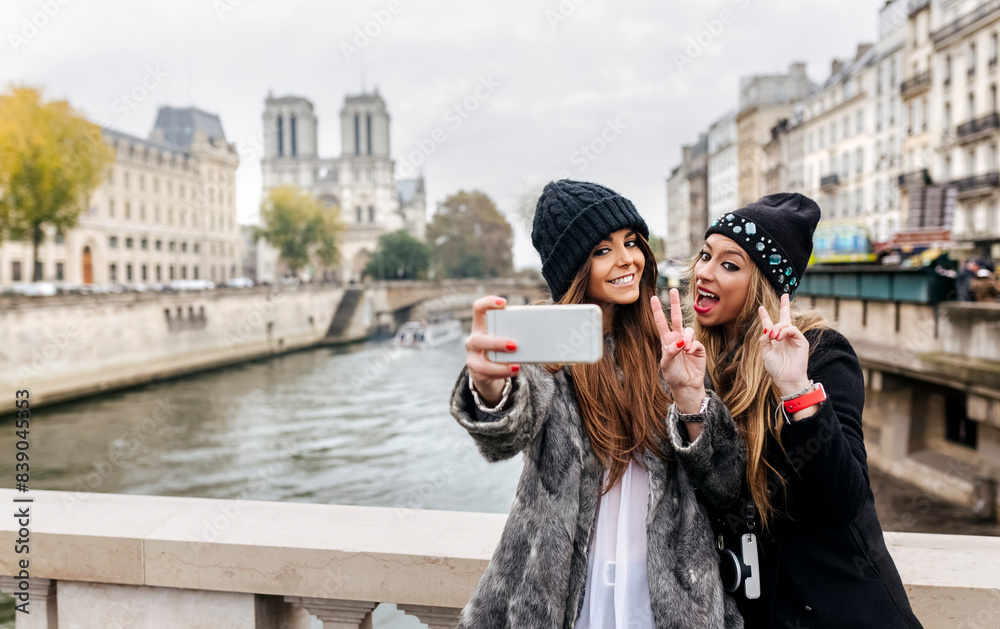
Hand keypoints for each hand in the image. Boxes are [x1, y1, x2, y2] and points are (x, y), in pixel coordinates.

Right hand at [465, 295, 519, 405]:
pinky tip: (514, 370)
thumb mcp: (503, 337)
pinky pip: (488, 375)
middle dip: (496, 343)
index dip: (488, 303)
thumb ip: (513, 331)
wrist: (486, 372)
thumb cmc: (499, 349)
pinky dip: (502, 373)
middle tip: (514, 345)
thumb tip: (539, 328)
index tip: (503, 303)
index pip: (478, 308)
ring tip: (516, 364)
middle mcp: (472, 341)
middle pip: (478, 340)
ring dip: (500, 365)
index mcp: (480, 327)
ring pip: (481, 363)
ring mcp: (472, 358)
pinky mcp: (477, 373)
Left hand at [651, 288, 706, 413]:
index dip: (657, 310)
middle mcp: (677, 338)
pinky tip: (690, 353)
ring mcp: (688, 342)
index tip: (653, 298)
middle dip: (675, 303)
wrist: (686, 385)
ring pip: (688, 330)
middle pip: (676, 317)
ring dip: (686, 338)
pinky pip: (696, 341)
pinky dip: (692, 346)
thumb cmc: (673, 375)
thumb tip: (679, 342)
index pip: (661, 322)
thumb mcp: (666, 364)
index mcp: (666, 341)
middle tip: (673, 289)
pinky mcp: (698, 348)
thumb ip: (670, 352)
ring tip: (684, 350)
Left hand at [757, 293, 810, 397]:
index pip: (770, 325)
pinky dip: (785, 331)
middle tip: (784, 295)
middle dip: (785, 306)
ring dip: (777, 328)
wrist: (786, 379)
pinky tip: (779, 337)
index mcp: (775, 340)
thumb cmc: (775, 368)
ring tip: (773, 337)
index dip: (765, 316)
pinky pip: (793, 329)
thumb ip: (764, 339)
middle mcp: (785, 337)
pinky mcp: (802, 341)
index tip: (761, 308)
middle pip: (785, 318)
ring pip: (786, 323)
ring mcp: (794, 338)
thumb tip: (767, 328)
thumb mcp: (765, 352)